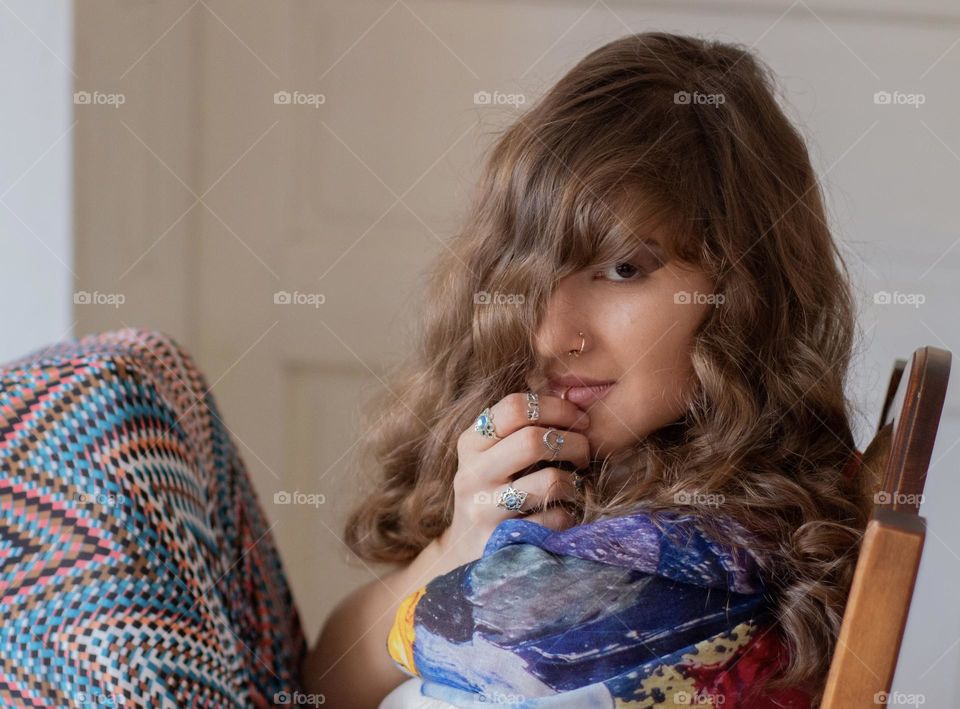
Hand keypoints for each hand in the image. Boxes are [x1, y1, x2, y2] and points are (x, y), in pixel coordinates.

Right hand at [437, 392, 591, 569]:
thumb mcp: (495, 455)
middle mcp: (472, 472)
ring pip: (549, 482)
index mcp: (471, 442)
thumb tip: (575, 398)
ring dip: (573, 482)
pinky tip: (561, 513)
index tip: (580, 419)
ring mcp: (482, 508)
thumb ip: (522, 428)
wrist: (466, 550)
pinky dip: (567, 515)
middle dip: (574, 443)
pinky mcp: (499, 541)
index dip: (556, 407)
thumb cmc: (495, 491)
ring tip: (573, 484)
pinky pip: (554, 520)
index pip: (515, 407)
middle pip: (534, 441)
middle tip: (585, 453)